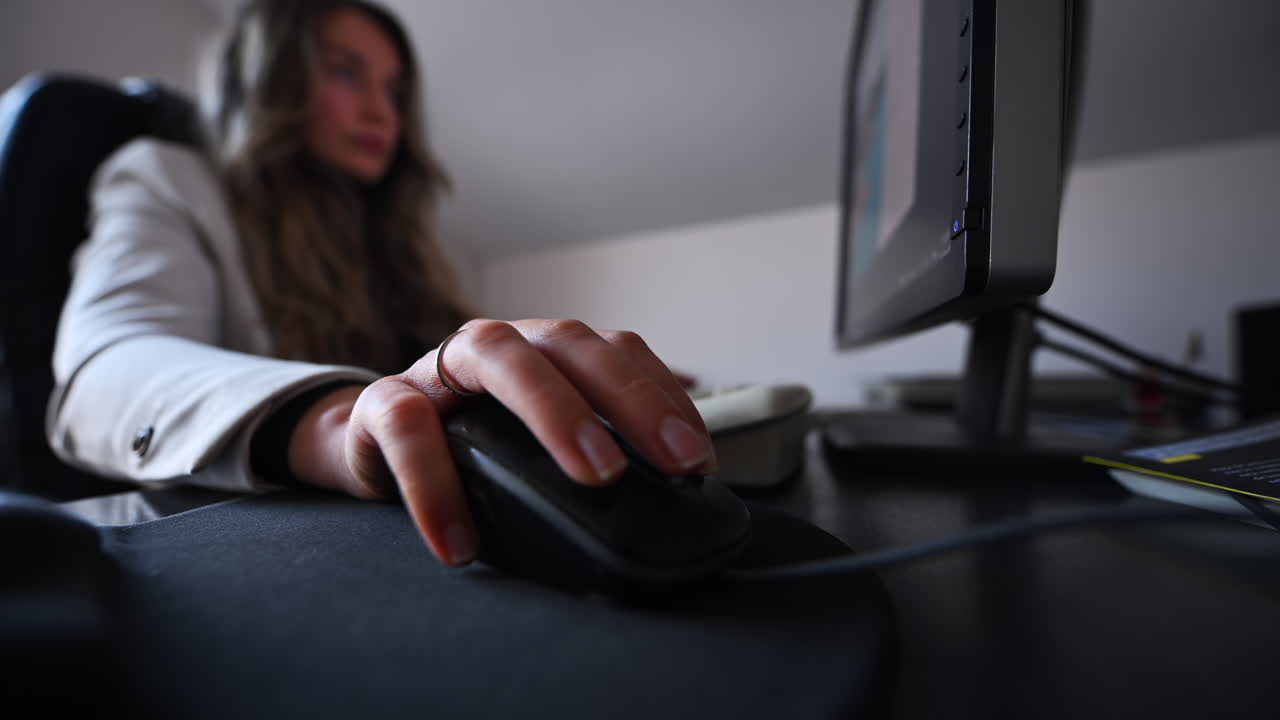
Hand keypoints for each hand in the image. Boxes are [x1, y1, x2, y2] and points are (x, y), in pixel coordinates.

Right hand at [285, 319, 716, 565]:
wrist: (366, 446)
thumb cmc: (467, 446)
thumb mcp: (532, 446)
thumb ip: (588, 454)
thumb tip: (666, 504)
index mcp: (545, 351)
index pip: (616, 351)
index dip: (662, 398)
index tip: (698, 460)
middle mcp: (500, 345)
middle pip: (571, 344)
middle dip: (630, 398)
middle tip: (672, 463)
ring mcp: (440, 366)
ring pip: (499, 357)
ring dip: (554, 411)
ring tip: (595, 477)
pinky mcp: (383, 403)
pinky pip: (409, 429)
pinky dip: (436, 485)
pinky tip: (460, 543)